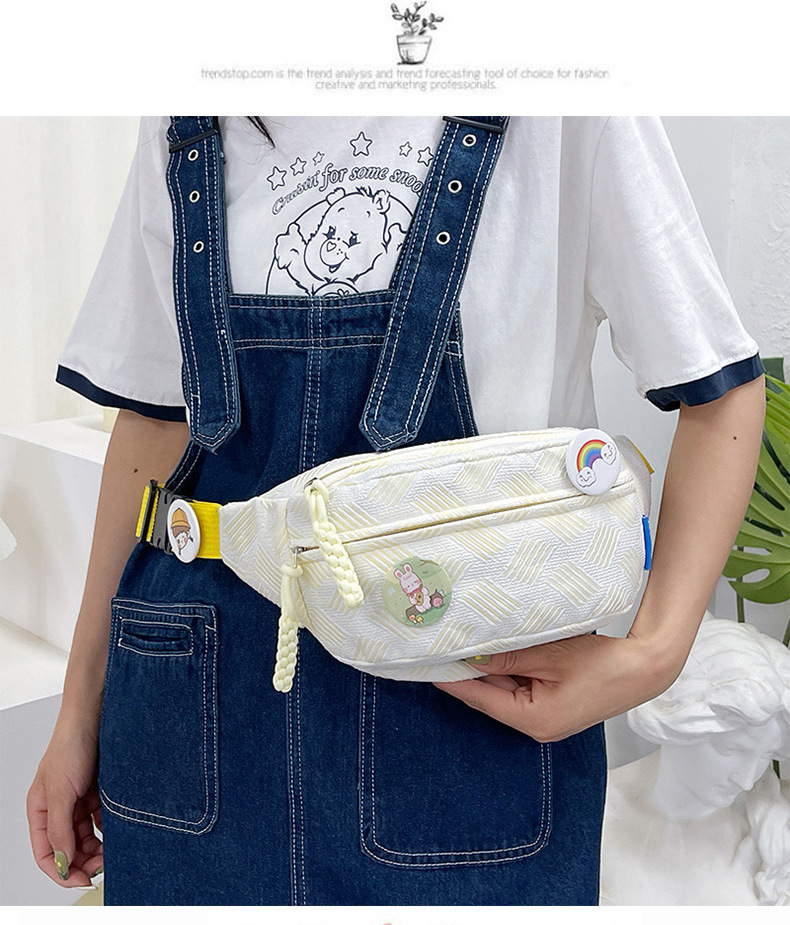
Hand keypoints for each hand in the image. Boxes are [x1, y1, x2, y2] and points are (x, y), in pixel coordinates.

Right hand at [26, 723, 103, 887]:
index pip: (45, 852)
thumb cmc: (71, 745)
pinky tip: (116, 832)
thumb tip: (63, 861)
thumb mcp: (61, 791)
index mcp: (40, 810)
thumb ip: (60, 828)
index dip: (61, 870)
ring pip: (85, 836)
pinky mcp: (96, 792)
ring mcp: (77, 800)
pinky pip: (100, 820)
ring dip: (97, 848)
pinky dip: (107, 830)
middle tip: (103, 867)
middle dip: (83, 861)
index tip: (82, 879)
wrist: (95, 716)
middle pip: (67, 847)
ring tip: (112, 852)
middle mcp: (57, 807)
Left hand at [433, 632, 679, 742]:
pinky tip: (498, 649)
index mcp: (534, 720)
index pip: (479, 698)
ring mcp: (546, 717)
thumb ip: (508, 657)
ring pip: (505, 690)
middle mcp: (536, 726)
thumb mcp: (549, 655)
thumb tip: (472, 654)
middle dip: (468, 670)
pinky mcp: (554, 705)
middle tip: (441, 646)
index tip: (426, 664)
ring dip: (489, 668)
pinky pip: (522, 687)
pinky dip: (509, 670)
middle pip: (490, 696)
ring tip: (464, 642)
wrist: (646, 667)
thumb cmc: (604, 663)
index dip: (452, 679)